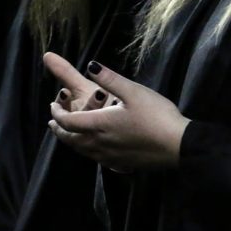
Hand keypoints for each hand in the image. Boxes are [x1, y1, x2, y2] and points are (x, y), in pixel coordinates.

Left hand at [43, 53, 189, 171]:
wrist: (178, 146)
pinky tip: (94, 147)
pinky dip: (86, 150)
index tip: (53, 105)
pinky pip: (95, 158)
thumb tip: (90, 66)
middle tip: (53, 122)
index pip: (68, 122)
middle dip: (59, 130)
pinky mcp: (121, 164)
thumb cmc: (157, 116)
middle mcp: (100, 144)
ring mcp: (110, 157)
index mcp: (100, 125)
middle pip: (71, 140)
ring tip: (69, 133)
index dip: (57, 114)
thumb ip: (110, 79)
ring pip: (82, 151)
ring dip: (71, 141)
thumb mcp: (133, 91)